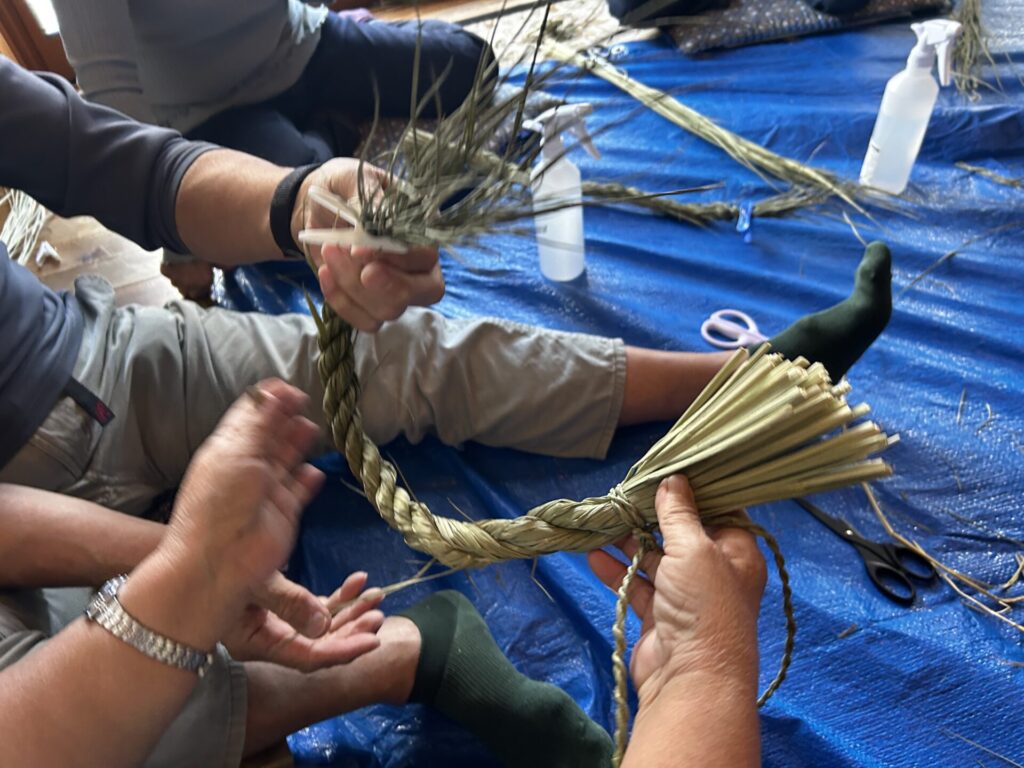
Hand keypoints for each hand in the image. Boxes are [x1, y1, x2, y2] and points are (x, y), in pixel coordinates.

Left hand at [160, 379, 325, 623]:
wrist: (221, 561)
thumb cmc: (220, 503)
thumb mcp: (237, 454)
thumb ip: (260, 423)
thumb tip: (275, 390)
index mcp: (227, 449)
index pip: (249, 416)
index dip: (268, 400)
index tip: (288, 388)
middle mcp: (247, 466)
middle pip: (270, 434)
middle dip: (285, 416)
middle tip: (304, 400)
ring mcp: (267, 489)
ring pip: (287, 457)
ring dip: (298, 441)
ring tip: (312, 427)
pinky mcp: (285, 510)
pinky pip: (301, 488)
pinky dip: (309, 478)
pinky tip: (315, 469)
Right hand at [224, 571, 384, 671]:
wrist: (195, 552)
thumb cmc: (217, 567)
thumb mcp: (255, 583)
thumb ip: (290, 603)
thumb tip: (324, 624)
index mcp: (259, 642)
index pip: (308, 657)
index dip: (342, 651)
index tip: (372, 640)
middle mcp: (270, 638)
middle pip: (320, 644)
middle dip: (352, 630)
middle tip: (377, 615)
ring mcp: (277, 622)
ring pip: (322, 625)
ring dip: (350, 612)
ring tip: (375, 597)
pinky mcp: (282, 606)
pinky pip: (316, 607)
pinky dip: (338, 597)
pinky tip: (357, 581)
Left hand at [293, 158, 444, 330]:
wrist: (313, 205)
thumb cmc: (342, 187)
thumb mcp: (355, 179)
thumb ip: (368, 200)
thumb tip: (371, 234)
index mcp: (422, 230)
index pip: (428, 255)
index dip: (400, 257)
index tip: (359, 249)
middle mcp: (419, 264)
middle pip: (425, 291)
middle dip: (388, 284)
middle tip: (356, 266)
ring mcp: (397, 289)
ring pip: (391, 309)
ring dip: (353, 287)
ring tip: (328, 252)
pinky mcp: (372, 305)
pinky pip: (367, 321)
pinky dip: (341, 302)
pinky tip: (325, 273)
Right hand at [588, 475, 765, 706]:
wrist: (690, 677)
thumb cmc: (704, 605)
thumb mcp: (694, 549)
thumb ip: (678, 514)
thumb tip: (673, 480)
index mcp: (737, 553)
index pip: (716, 513)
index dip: (692, 494)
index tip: (664, 473)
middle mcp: (714, 572)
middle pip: (681, 534)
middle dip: (652, 516)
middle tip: (625, 494)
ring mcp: (685, 595)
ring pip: (655, 559)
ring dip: (629, 542)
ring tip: (603, 520)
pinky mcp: (659, 615)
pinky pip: (637, 584)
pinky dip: (617, 570)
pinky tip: (593, 555)